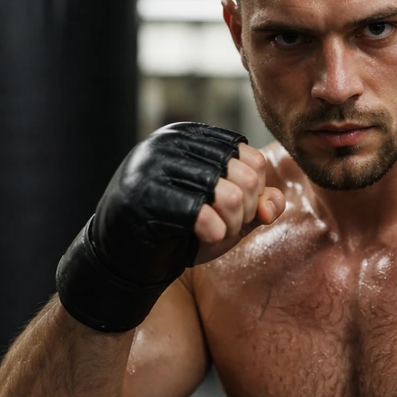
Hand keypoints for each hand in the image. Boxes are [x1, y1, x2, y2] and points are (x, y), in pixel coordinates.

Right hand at [57, 123, 284, 332]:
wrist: (124, 259)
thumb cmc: (180, 232)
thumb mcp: (228, 215)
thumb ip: (258, 203)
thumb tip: (272, 204)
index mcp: (189, 137)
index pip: (250, 158)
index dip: (256, 192)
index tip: (240, 213)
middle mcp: (169, 143)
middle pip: (244, 176)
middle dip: (245, 211)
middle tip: (228, 227)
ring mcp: (152, 167)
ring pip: (228, 194)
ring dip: (231, 225)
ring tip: (217, 233)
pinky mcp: (142, 197)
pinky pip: (202, 214)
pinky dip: (215, 232)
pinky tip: (205, 237)